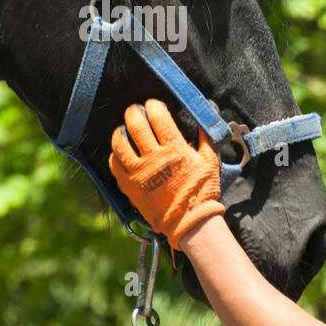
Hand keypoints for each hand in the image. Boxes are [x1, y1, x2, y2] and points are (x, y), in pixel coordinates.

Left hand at [109, 99, 225, 251]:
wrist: (189, 222)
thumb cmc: (202, 191)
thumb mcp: (211, 161)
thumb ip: (205, 138)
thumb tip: (204, 119)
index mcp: (175, 150)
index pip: (159, 118)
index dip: (154, 106)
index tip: (153, 104)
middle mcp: (155, 158)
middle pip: (136, 126)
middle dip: (134, 112)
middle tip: (135, 111)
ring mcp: (139, 173)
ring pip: (120, 144)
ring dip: (120, 132)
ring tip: (123, 129)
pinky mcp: (130, 186)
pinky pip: (115, 165)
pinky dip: (115, 155)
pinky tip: (119, 152)